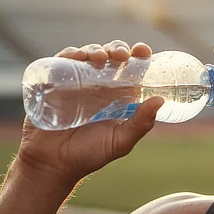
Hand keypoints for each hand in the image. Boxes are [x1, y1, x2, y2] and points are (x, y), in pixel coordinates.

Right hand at [16, 41, 164, 184]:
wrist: (53, 165)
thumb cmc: (88, 155)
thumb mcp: (120, 141)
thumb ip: (140, 124)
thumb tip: (160, 101)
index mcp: (117, 95)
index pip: (131, 68)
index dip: (138, 55)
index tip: (144, 51)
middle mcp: (98, 85)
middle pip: (110, 56)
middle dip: (117, 48)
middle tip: (121, 56)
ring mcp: (75, 83)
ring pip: (88, 54)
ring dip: (96, 49)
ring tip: (100, 58)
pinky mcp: (54, 83)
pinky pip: (62, 61)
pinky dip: (70, 53)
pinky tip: (77, 56)